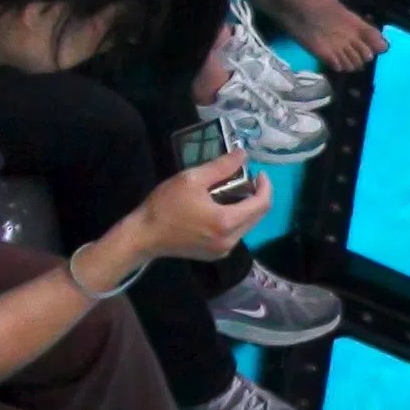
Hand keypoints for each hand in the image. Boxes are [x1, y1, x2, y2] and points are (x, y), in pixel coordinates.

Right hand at [125, 150, 271, 261]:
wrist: (143, 236)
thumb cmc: (165, 206)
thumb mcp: (192, 179)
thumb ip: (221, 167)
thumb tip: (243, 155)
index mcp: (227, 222)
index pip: (262, 204)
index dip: (265, 186)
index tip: (259, 173)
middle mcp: (231, 240)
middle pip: (258, 216)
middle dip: (257, 196)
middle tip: (246, 180)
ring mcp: (223, 250)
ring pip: (247, 225)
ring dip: (246, 208)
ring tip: (232, 191)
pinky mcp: (215, 255)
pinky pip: (235, 234)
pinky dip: (235, 219)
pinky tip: (221, 208)